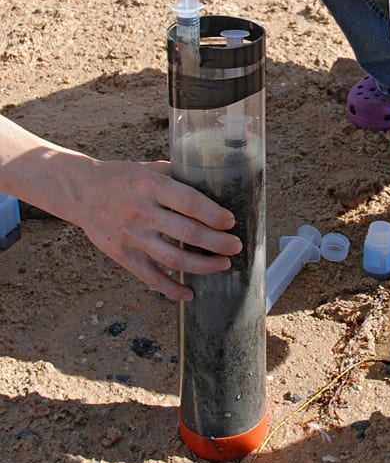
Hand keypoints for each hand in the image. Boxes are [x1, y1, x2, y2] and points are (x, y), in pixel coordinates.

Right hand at [71, 159, 242, 300]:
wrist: (81, 191)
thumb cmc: (122, 177)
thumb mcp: (150, 168)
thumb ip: (178, 177)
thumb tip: (214, 185)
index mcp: (151, 186)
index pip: (190, 203)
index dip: (214, 214)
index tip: (231, 221)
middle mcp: (142, 212)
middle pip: (187, 233)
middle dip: (217, 242)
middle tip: (235, 246)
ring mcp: (131, 236)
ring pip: (173, 258)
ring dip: (203, 266)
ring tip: (222, 264)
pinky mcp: (122, 255)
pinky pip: (150, 277)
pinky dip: (171, 289)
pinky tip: (189, 293)